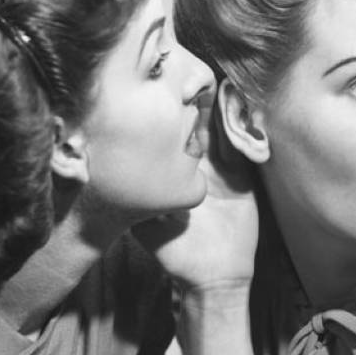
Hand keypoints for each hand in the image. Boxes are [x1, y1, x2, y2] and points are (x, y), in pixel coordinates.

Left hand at [133, 95, 257, 290]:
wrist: (214, 275)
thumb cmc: (175, 252)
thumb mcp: (147, 227)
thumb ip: (136, 202)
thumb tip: (111, 178)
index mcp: (174, 170)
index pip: (172, 133)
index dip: (171, 112)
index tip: (168, 90)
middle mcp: (197, 164)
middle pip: (199, 123)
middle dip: (199, 101)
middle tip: (198, 79)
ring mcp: (221, 168)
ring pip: (223, 130)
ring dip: (223, 109)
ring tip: (221, 86)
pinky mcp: (242, 176)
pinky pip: (244, 147)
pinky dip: (243, 129)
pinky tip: (242, 110)